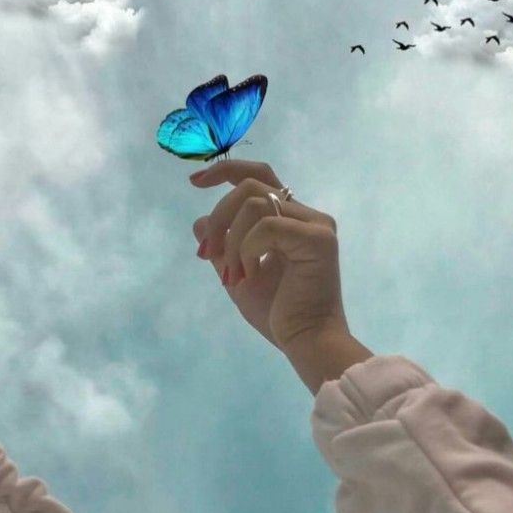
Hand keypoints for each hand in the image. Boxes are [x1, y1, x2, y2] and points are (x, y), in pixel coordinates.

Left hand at [191, 159, 350, 352]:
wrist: (304, 341)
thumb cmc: (277, 314)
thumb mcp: (237, 276)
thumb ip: (222, 249)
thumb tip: (198, 221)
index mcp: (292, 221)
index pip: (260, 177)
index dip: (226, 171)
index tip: (194, 181)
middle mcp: (308, 217)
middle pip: (251, 186)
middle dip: (219, 217)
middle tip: (206, 252)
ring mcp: (316, 226)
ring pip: (254, 203)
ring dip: (230, 240)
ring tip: (232, 276)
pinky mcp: (318, 240)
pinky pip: (267, 226)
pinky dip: (247, 249)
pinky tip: (249, 274)